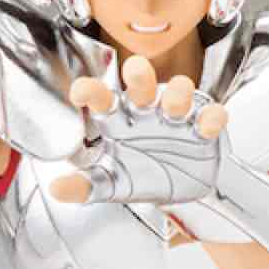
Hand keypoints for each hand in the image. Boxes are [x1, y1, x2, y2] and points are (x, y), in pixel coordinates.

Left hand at [49, 56, 229, 206]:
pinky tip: (206, 127)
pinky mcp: (203, 130)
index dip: (90, 91)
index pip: (101, 98)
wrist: (181, 195)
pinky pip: (211, 115)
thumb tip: (56, 188)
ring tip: (173, 108)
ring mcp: (176, 119)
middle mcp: (146, 112)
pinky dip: (211, 117)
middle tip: (135, 72)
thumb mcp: (109, 184)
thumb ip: (83, 186)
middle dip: (140, 74)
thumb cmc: (141, 177)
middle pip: (142, 82)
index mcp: (119, 120)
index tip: (80, 93)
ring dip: (177, 94)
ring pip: (180, 91)